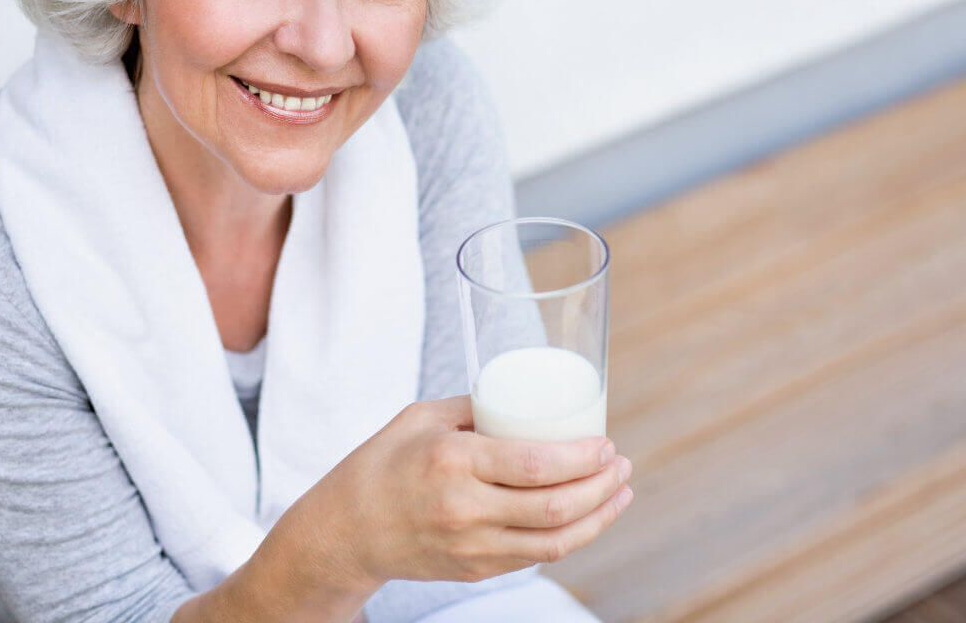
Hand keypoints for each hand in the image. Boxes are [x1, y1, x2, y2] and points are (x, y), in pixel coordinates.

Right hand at [289, 394, 633, 589]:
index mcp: (454, 463)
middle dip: (602, 487)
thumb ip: (476, 407)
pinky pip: (534, 557)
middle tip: (621, 464)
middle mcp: (465, 509)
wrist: (345, 531)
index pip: (535, 466)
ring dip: (598, 518)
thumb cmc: (382, 463)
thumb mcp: (422, 417)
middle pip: (555, 508)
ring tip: (620, 492)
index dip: (582, 458)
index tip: (605, 443)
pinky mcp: (475, 570)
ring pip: (554, 542)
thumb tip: (528, 396)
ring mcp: (471, 546)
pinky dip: (569, 537)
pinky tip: (587, 516)